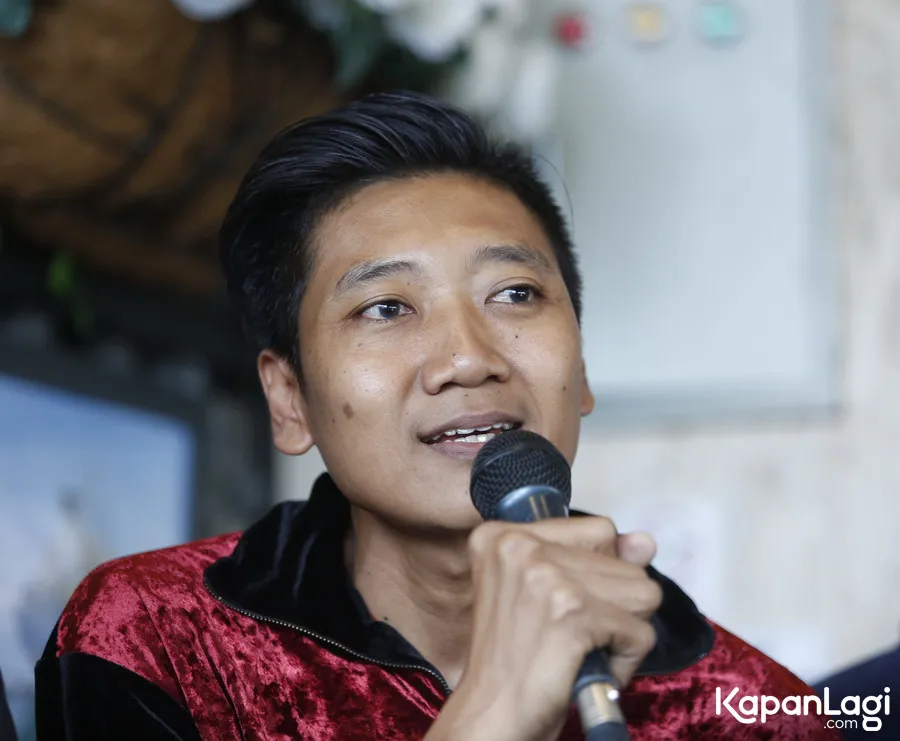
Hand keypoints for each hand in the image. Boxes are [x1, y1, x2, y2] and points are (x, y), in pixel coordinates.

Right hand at [425, 517, 660, 740]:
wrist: (491, 717)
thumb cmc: (517, 660)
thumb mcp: (548, 594)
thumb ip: (598, 561)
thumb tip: (645, 541)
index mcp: (503, 536)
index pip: (600, 531)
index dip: (599, 575)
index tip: (566, 605)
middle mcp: (519, 545)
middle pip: (624, 562)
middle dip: (613, 607)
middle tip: (570, 636)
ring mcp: (545, 575)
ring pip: (641, 593)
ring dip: (622, 633)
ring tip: (580, 651)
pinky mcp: (571, 611)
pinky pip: (640, 631)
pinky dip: (626, 661)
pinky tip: (590, 669)